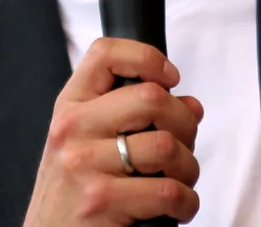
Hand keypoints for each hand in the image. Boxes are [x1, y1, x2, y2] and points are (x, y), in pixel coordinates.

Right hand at [24, 38, 203, 225]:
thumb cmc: (75, 192)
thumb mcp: (87, 143)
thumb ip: (133, 116)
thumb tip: (191, 105)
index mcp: (70, 107)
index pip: (105, 53)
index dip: (147, 57)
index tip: (170, 79)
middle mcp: (72, 130)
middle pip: (152, 98)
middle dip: (185, 124)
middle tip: (183, 145)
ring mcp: (84, 165)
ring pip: (166, 146)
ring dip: (188, 167)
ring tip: (179, 180)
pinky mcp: (102, 202)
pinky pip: (168, 191)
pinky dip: (186, 202)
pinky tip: (177, 208)